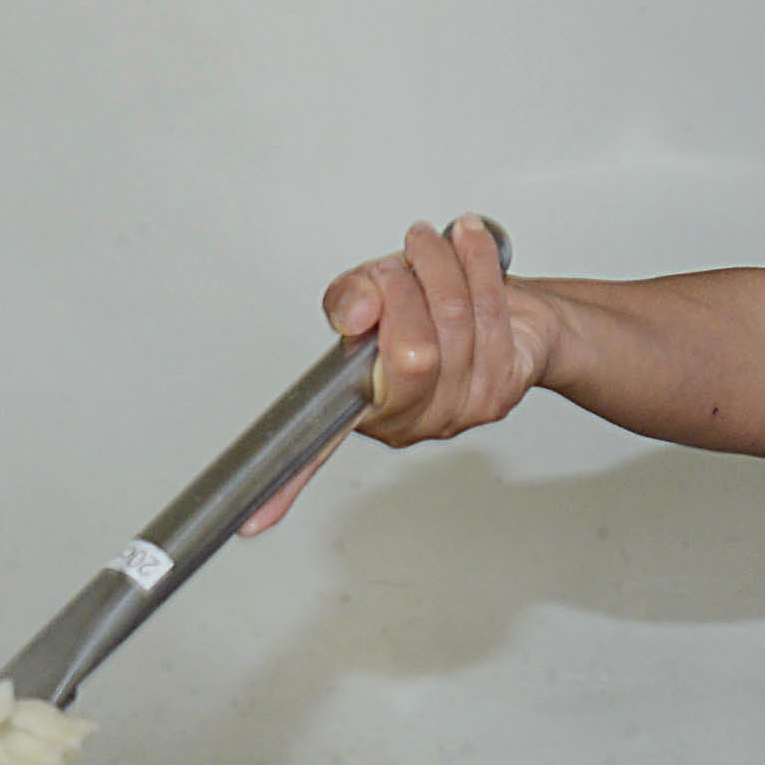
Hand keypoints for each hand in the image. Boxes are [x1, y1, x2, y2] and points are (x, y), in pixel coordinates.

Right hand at [239, 216, 553, 532]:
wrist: (512, 313)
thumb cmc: (432, 310)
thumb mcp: (373, 293)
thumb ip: (352, 298)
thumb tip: (359, 309)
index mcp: (362, 407)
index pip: (319, 447)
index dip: (286, 484)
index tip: (253, 521)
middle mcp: (408, 421)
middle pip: (412, 354)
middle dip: (408, 288)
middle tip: (404, 262)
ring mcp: (459, 411)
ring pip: (454, 322)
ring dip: (443, 264)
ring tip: (432, 243)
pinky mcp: (502, 389)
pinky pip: (490, 314)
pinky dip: (479, 263)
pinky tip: (469, 243)